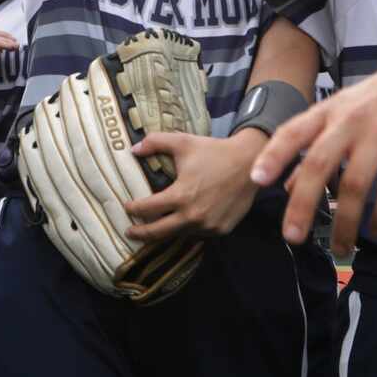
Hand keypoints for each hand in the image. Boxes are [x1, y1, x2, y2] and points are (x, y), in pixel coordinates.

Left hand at [125, 128, 263, 241]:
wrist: (249, 163)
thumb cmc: (214, 151)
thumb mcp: (183, 142)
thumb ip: (155, 142)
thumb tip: (132, 150)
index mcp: (180, 195)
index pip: (147, 209)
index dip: (134, 209)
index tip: (127, 207)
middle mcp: (192, 216)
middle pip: (158, 233)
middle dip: (140, 234)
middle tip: (130, 233)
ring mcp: (208, 226)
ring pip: (179, 235)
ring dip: (165, 233)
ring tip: (154, 231)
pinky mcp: (221, 229)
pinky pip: (198, 235)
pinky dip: (187, 231)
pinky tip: (180, 227)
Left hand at [249, 35, 376, 254]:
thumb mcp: (341, 113)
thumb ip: (313, 146)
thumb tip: (284, 186)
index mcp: (328, 112)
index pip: (293, 132)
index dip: (273, 155)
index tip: (256, 181)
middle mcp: (349, 121)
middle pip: (319, 164)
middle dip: (303, 203)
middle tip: (293, 237)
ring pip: (356, 184)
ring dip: (346, 222)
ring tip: (341, 248)